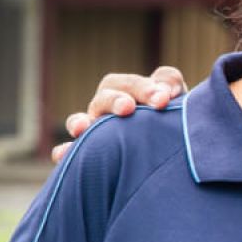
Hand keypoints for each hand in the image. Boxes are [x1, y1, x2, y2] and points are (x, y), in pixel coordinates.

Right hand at [51, 66, 187, 162]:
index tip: (162, 100)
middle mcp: (109, 108)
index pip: (132, 84)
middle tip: (128, 108)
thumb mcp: (179, 101)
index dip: (144, 88)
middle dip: (114, 100)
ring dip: (80, 121)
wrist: (173, 157)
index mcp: (131, 92)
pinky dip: (65, 151)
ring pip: (82, 120)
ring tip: (82, 128)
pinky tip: (62, 155)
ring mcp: (97, 131)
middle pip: (104, 96)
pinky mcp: (88, 155)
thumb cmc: (174, 122)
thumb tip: (164, 90)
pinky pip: (70, 152)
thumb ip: (170, 85)